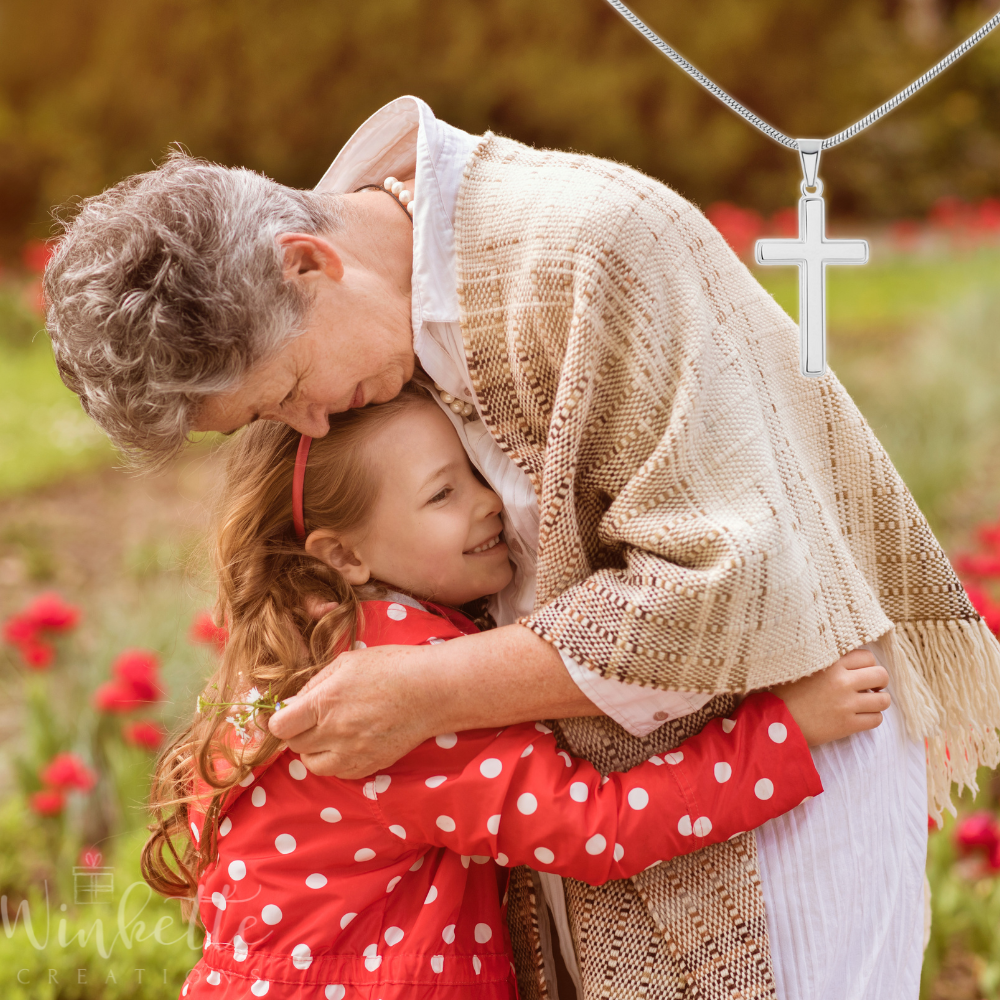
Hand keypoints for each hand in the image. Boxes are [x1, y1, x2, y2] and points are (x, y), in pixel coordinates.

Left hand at [267, 643, 441, 777]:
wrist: (433, 690)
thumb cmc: (392, 667)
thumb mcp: (347, 662)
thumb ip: (314, 684)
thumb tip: (290, 703)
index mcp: (325, 701)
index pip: (279, 726)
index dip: (276, 719)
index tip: (282, 713)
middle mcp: (335, 731)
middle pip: (294, 745)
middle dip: (297, 732)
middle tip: (311, 718)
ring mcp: (353, 753)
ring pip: (312, 765)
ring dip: (313, 750)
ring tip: (328, 733)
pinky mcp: (369, 766)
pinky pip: (337, 773)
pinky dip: (334, 761)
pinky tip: (346, 743)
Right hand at [769, 649, 889, 745]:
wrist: (775, 721)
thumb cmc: (784, 693)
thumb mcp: (802, 667)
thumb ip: (826, 660)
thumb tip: (849, 660)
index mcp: (831, 663)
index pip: (867, 656)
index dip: (867, 664)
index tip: (861, 672)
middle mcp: (842, 681)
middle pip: (881, 675)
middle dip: (879, 681)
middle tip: (869, 686)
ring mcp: (847, 704)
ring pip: (883, 700)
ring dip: (878, 700)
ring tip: (867, 702)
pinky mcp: (848, 725)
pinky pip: (876, 719)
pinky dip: (872, 717)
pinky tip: (860, 716)